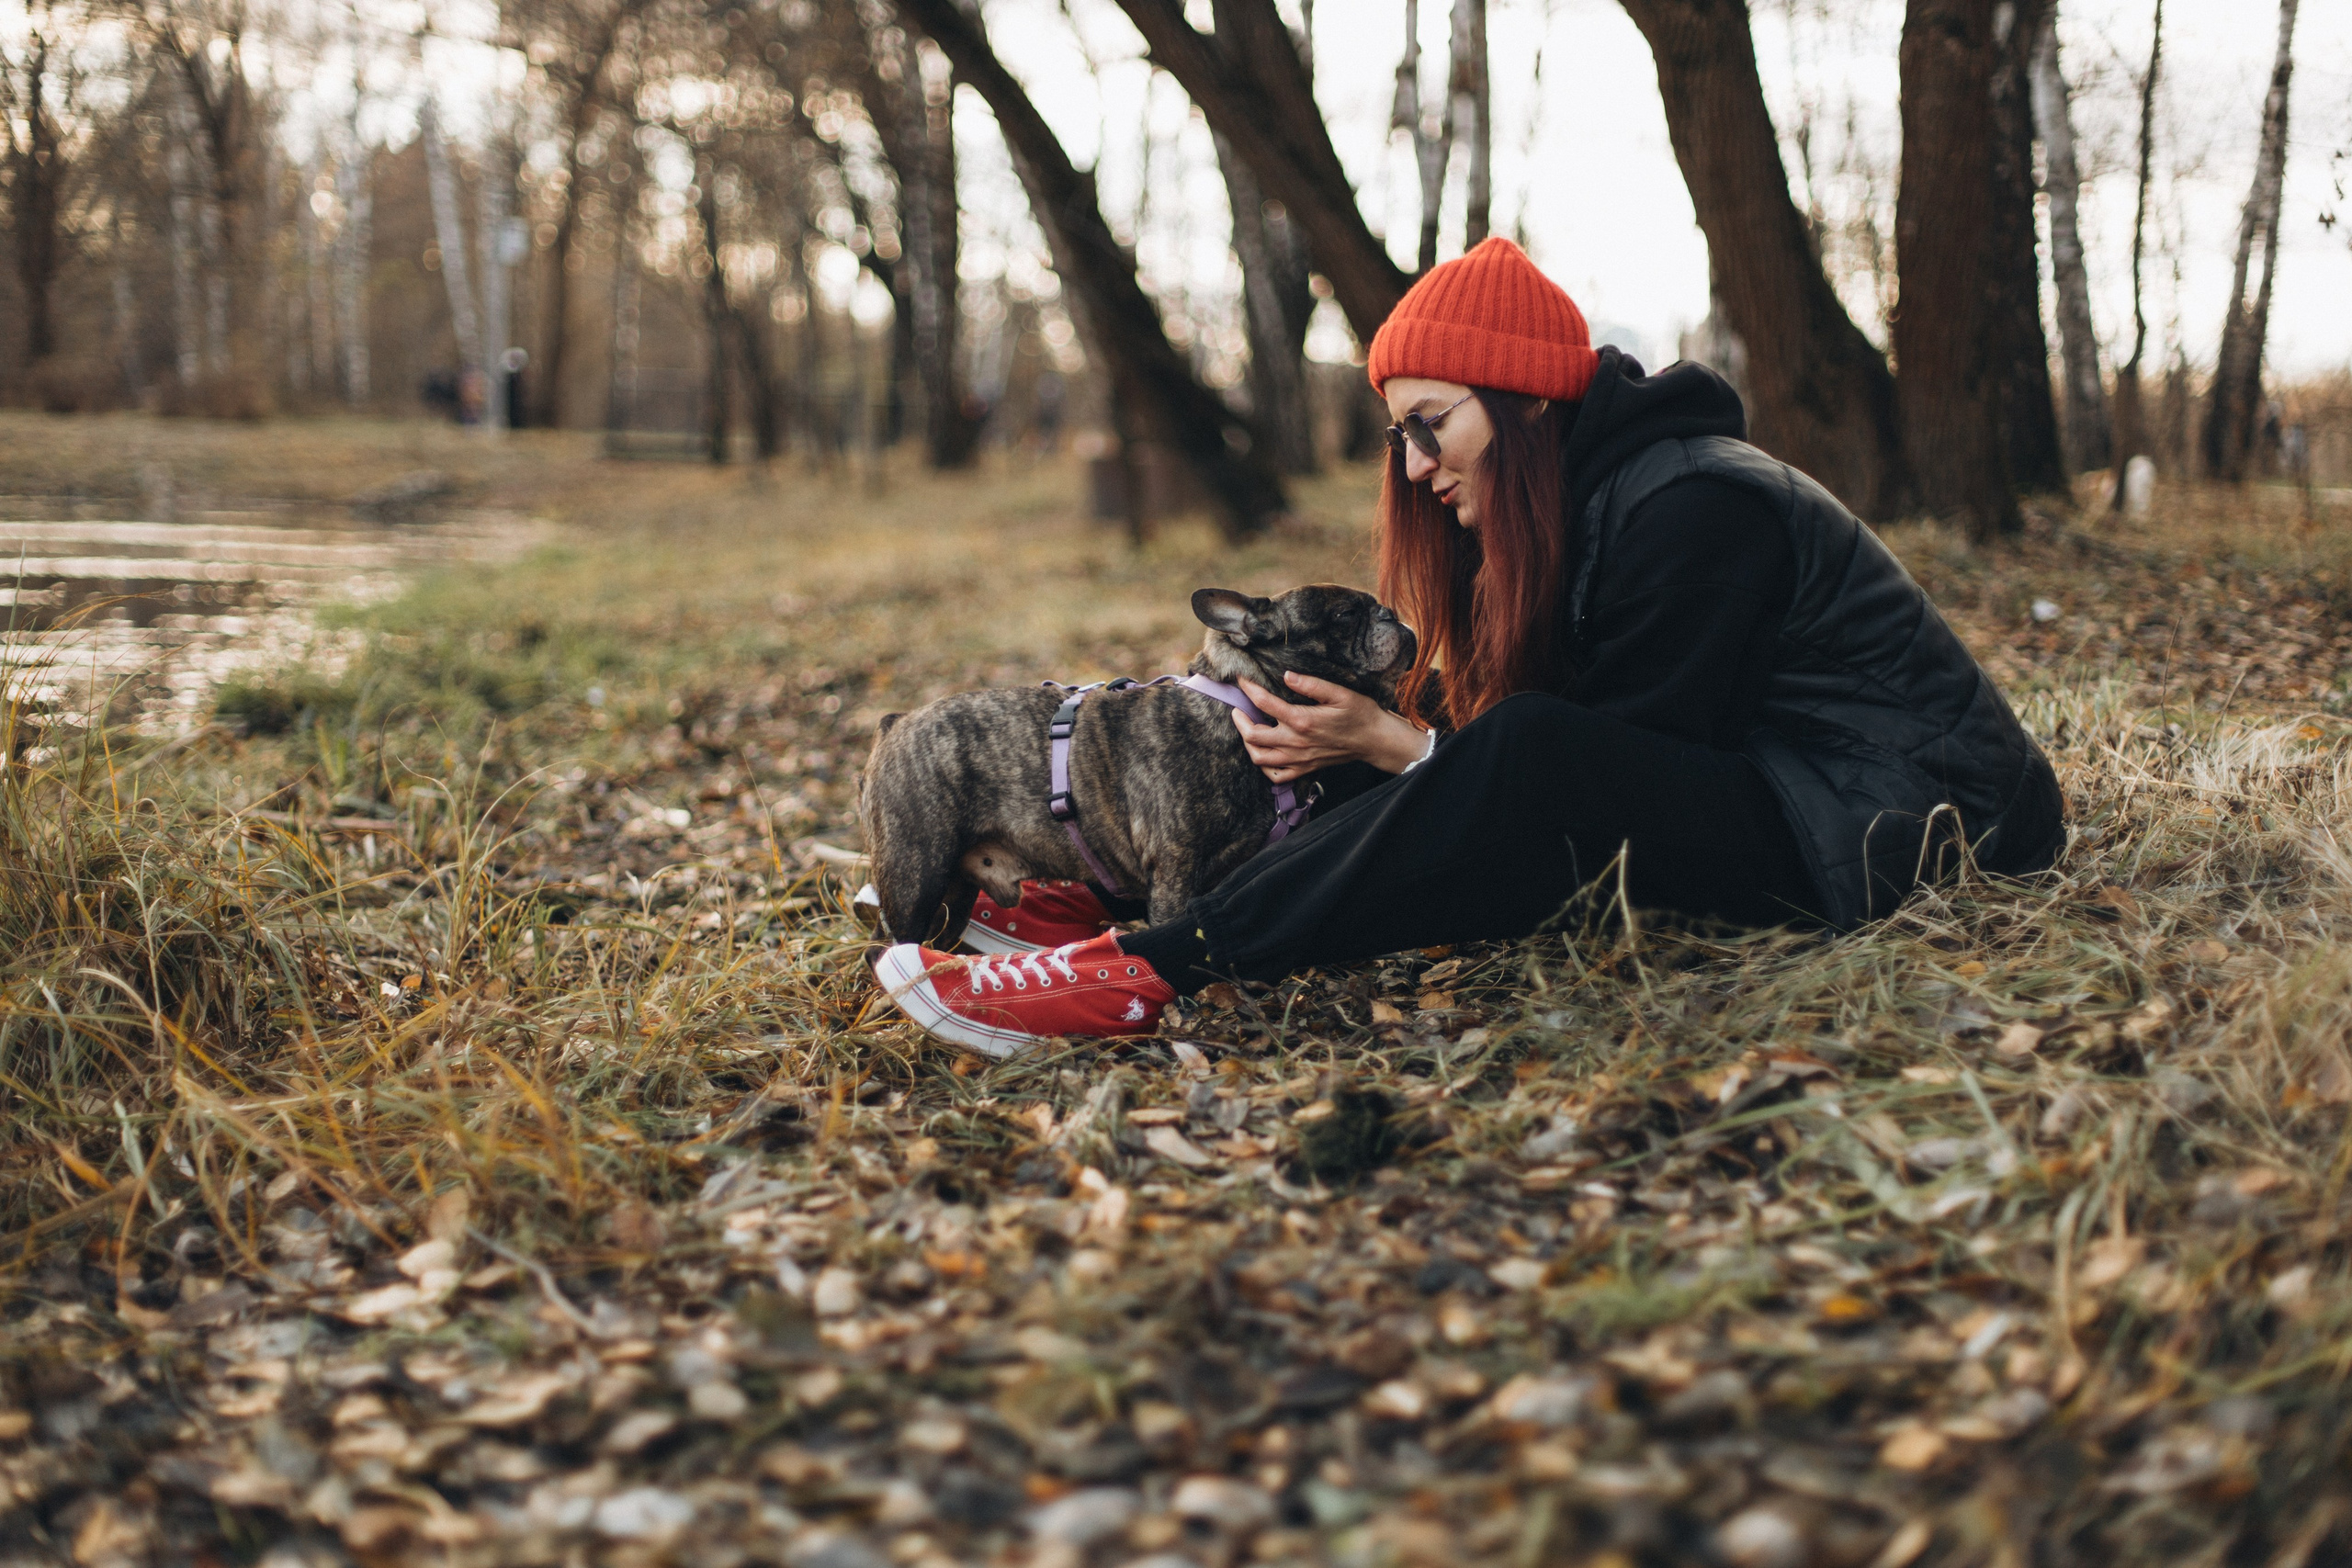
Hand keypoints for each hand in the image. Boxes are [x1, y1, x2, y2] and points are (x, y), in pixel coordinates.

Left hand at [1232, 671, 1430, 780]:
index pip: (1264, 703)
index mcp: (1302, 720)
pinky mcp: (1305, 769)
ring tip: (1248, 729)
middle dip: (1240, 721)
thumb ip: (1311, 684)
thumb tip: (1286, 675)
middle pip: (1253, 736)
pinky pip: (1276, 776)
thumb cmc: (1359, 714)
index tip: (1242, 681)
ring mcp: (1299, 759)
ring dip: (1248, 743)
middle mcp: (1296, 742)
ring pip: (1259, 758)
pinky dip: (1264, 766)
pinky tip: (1265, 752)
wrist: (1374, 740)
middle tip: (1238, 709)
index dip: (1249, 689)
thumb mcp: (1339, 693)